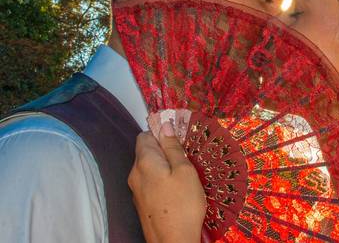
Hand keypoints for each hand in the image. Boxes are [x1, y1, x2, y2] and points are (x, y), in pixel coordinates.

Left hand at [128, 123, 205, 242]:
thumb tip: (164, 125)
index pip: (144, 135)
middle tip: (186, 157)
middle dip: (164, 149)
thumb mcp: (185, 170)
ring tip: (184, 174)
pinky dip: (161, 179)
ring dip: (164, 166)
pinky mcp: (141, 203)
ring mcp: (136, 190)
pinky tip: (177, 189)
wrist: (173, 242)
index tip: (179, 139)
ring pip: (148, 167)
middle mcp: (135, 173)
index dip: (161, 132)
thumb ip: (173, 147)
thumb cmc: (183, 205)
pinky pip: (149, 182)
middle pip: (145, 151)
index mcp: (144, 162)